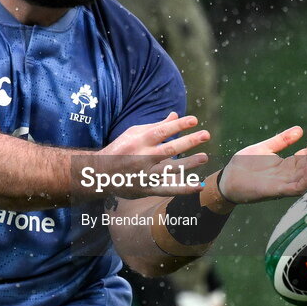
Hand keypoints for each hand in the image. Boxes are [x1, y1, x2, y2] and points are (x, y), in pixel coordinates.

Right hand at [88, 113, 208, 197]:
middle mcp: (142, 157)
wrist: (100, 174)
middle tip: (206, 135)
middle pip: (169, 149)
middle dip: (189, 141)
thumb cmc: (121, 149)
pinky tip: (198, 185)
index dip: (179, 125)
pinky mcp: (147, 189)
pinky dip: (184, 188)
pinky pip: (168, 189)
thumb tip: (176, 115)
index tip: (194, 120)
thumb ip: (156, 126)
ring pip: (171, 169)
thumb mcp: (134, 134)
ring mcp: (145, 174)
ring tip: (204, 157)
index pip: (162, 131)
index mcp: (139, 141)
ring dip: (189, 164)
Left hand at [218, 127, 306, 203]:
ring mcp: (284, 183)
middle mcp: (289, 175)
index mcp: (286, 165)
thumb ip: (281, 140)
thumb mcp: (264, 148)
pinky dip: (306, 178)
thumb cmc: (244, 166)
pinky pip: (296, 187)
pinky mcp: (277, 191)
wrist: (226, 180)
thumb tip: (300, 129)